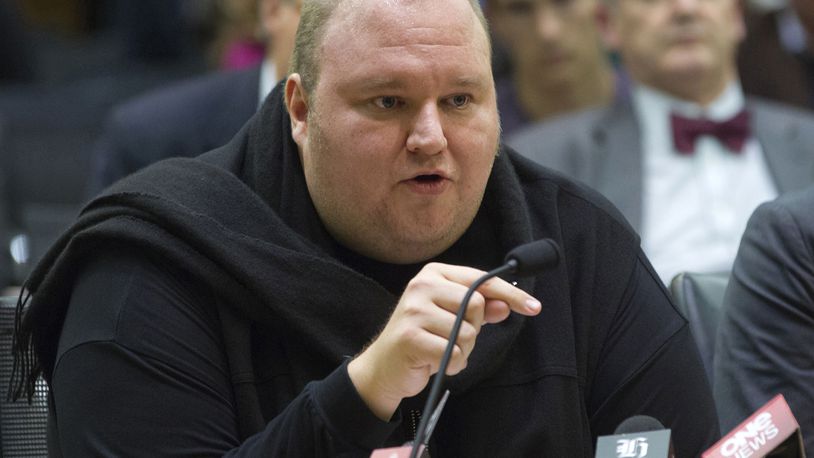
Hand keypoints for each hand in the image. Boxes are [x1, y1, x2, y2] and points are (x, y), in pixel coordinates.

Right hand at [347, 263, 541, 419]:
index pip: (481, 280)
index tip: (534, 307)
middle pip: (477, 305)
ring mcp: (414, 311)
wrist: (384, 366)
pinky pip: (453, 354)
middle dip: (474, 330)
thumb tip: (506, 305)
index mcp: (433, 274)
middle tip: (454, 339)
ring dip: (462, 352)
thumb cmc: (421, 338)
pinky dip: (451, 365)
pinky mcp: (411, 337)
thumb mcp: (452, 319)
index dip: (510, 294)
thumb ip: (479, 309)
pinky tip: (435, 363)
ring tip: (442, 352)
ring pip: (467, 333)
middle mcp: (421, 286)